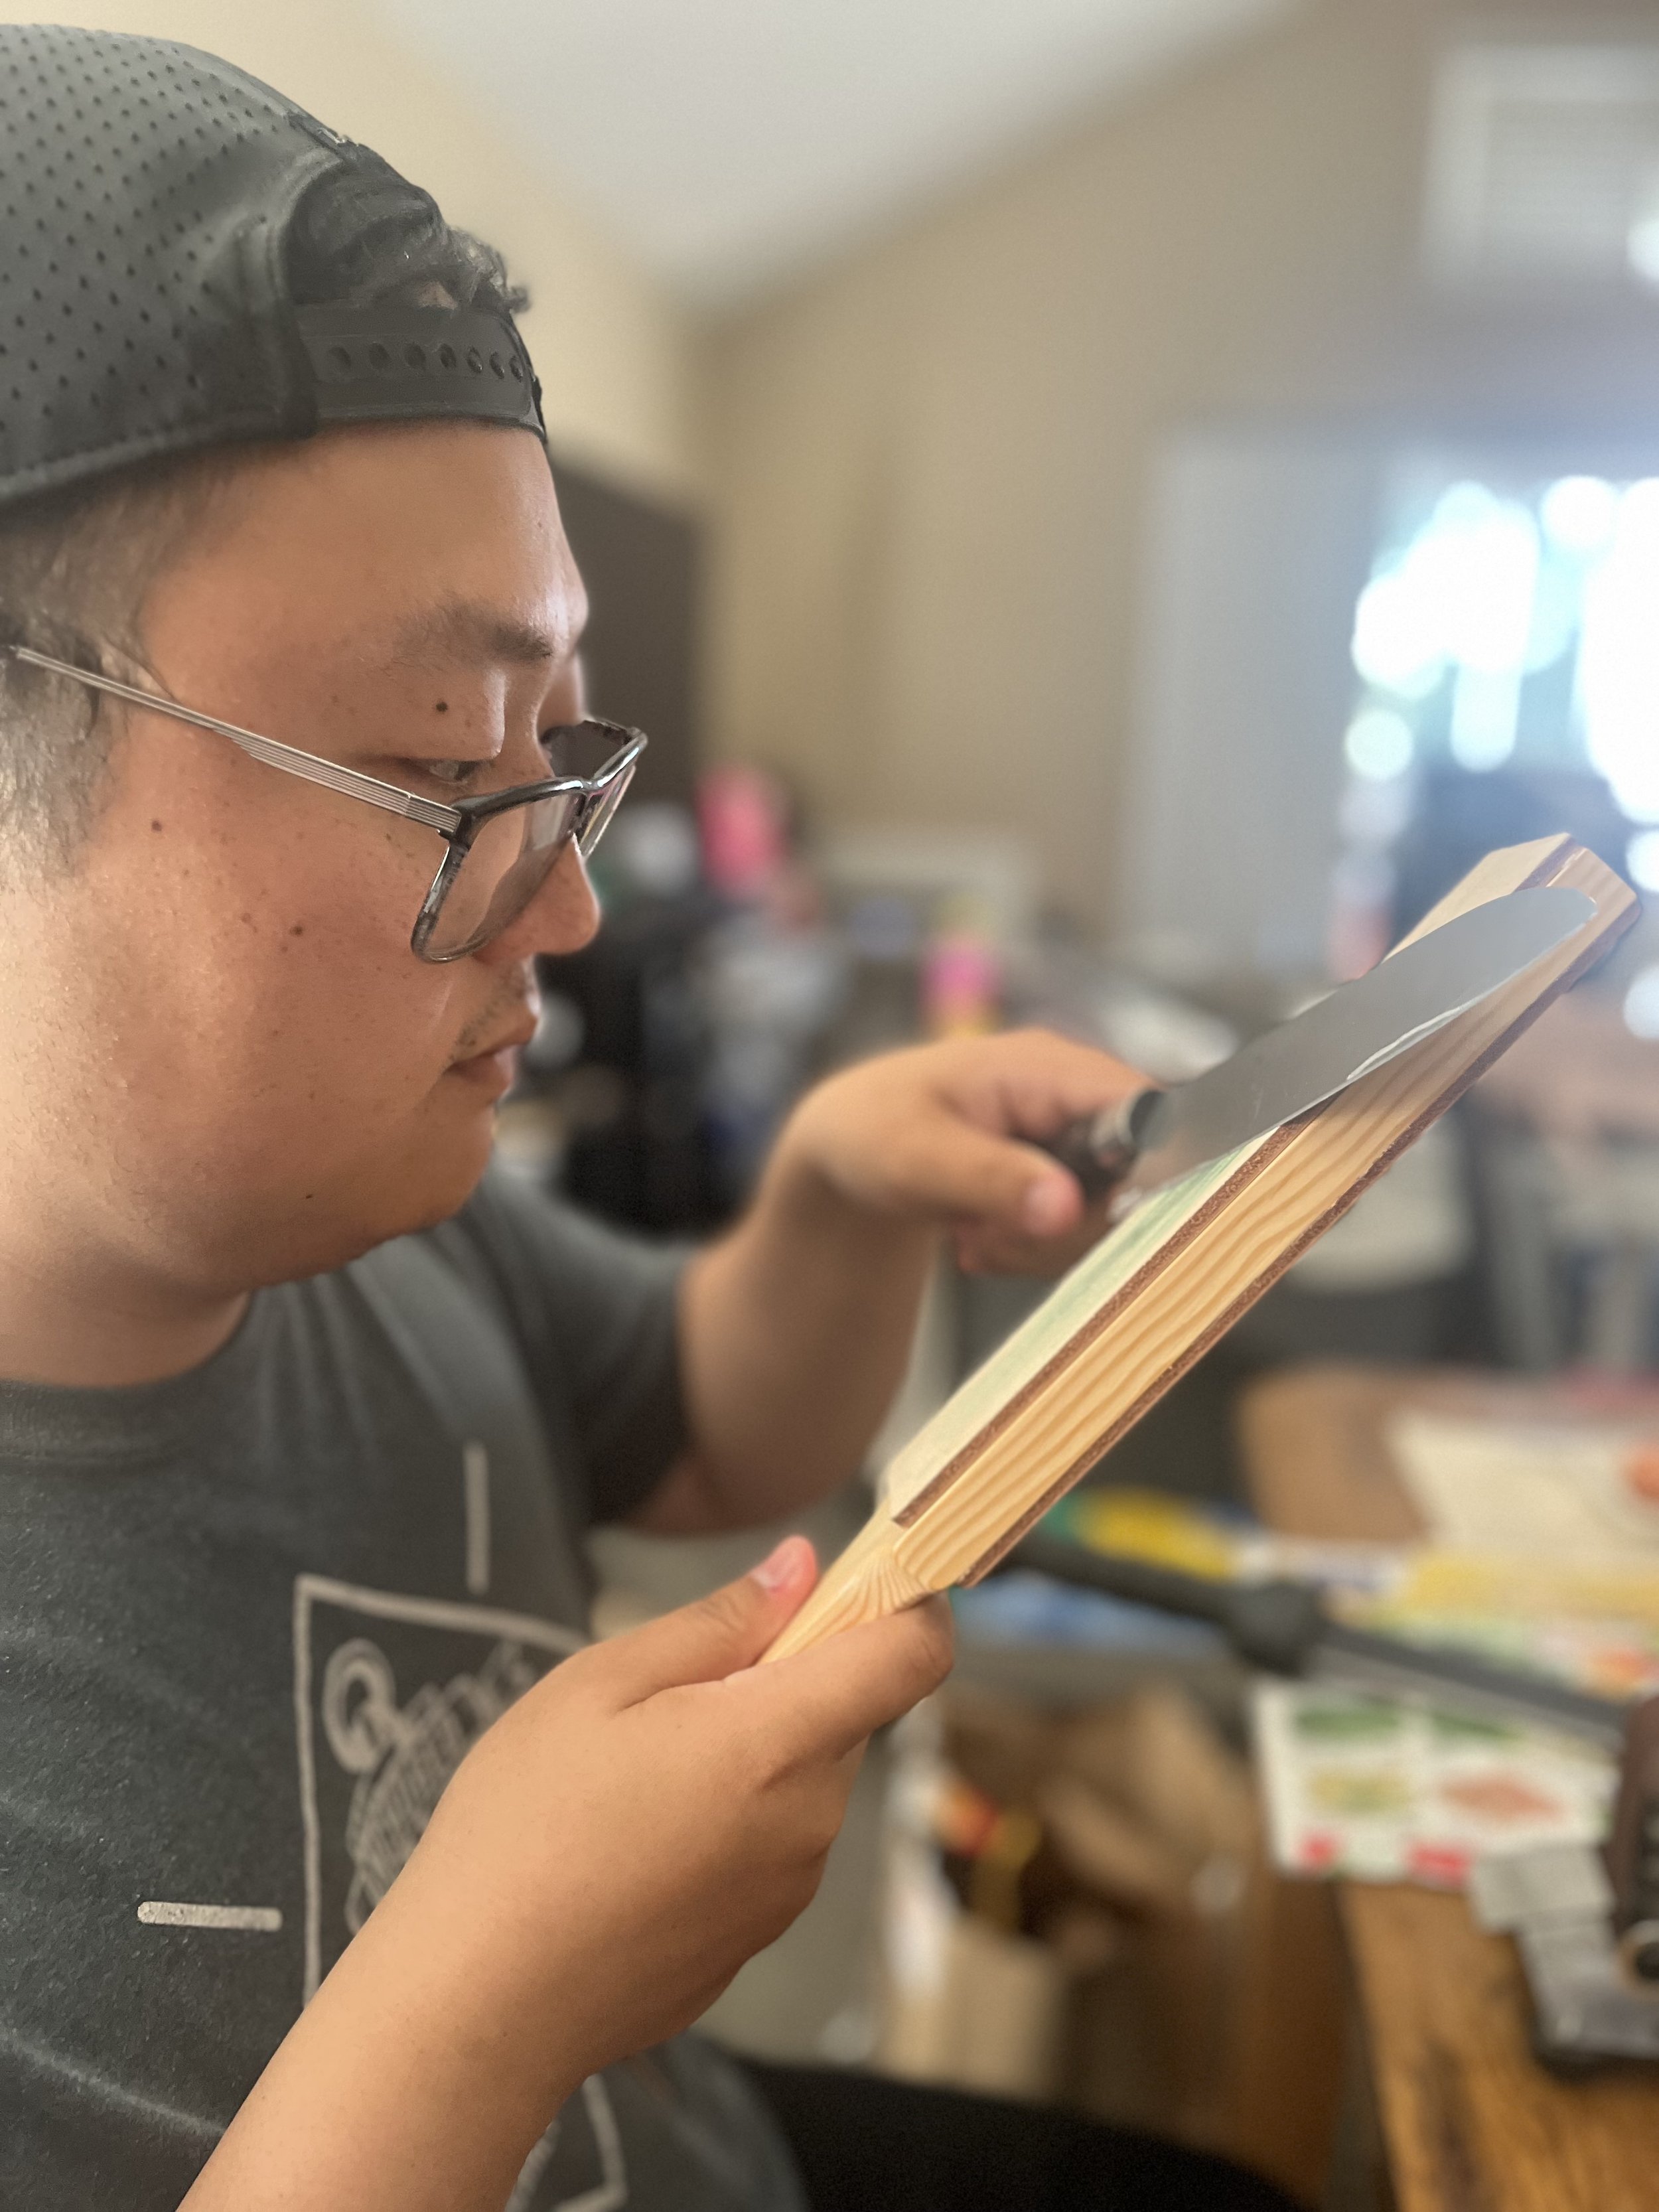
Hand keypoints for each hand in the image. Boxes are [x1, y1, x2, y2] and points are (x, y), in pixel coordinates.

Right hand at [185, 1541, 951, 2211]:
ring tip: (632, 1775)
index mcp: (780, 1743)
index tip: (855, 1580)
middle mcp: (809, 1820)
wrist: (478, 2006)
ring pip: (802, 1780)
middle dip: (787, 1681)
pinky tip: (632, 1844)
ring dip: (751, 1754)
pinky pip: (770, 1847)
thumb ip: (717, 1623)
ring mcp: (788, 1891)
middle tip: (671, 1691)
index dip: (906, 1602)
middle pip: (846, 1714)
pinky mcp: (755, 1940)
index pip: (913, 1656)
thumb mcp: (598, 1685)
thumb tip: (801, 1567)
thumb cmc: (521, 1826)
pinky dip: (728, 1822)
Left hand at [774, 1028, 1147, 1273]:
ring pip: (1108, 1213)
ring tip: (975, 1238)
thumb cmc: (869, 1131)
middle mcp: (1073, 1094)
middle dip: (1070, 1227)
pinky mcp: (1062, 1172)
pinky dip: (1034, 1249)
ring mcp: (1071, 1135)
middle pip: (1134, 1175)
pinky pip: (1079, 1227)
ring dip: (1045, 1246)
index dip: (1144, 1171)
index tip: (1082, 1224)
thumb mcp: (916, 1158)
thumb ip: (991, 1179)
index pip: (1143, 1110)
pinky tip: (981, 1239)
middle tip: (995, 1241)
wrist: (843, 1150)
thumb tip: (1066, 1207)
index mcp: (1046, 1066)